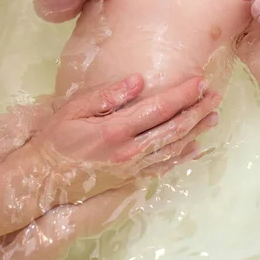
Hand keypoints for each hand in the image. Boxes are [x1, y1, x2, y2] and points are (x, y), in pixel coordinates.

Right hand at [29, 74, 220, 206]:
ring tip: (214, 117)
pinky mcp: (130, 178)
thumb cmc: (56, 139)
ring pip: (173, 148)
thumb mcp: (74, 109)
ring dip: (196, 132)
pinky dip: (182, 158)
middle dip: (197, 111)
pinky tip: (196, 149)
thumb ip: (107, 95)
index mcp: (116, 130)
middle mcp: (130, 151)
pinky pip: (163, 168)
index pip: (159, 108)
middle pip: (173, 129)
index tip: (201, 82)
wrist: (43, 178)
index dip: (183, 95)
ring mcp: (132, 167)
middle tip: (216, 96)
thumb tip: (138, 81)